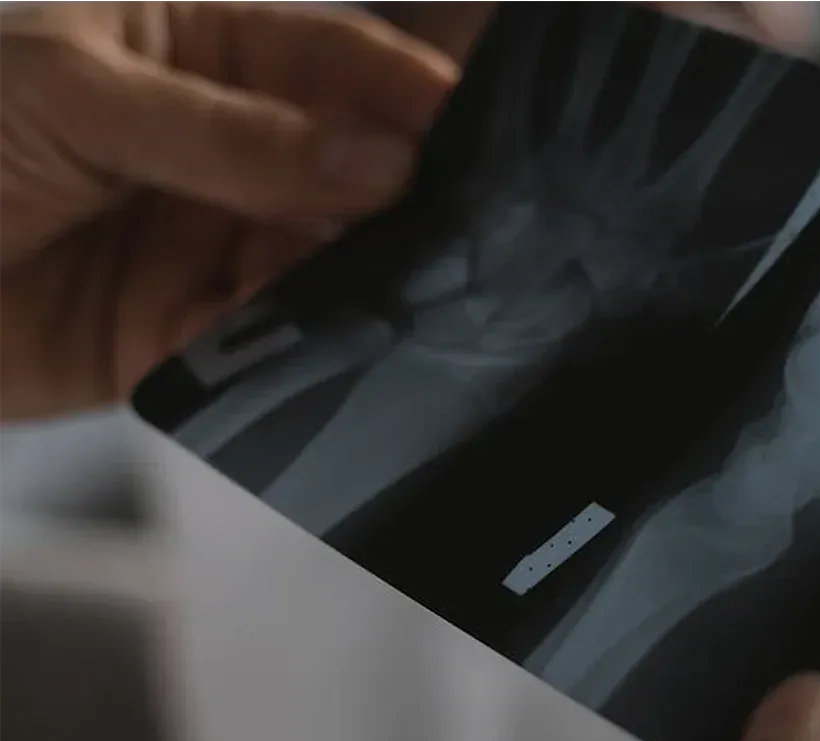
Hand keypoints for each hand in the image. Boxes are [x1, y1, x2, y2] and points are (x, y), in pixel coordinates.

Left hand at [0, 0, 457, 418]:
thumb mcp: (80, 96)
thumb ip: (234, 134)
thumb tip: (377, 162)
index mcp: (199, 52)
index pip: (331, 59)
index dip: (404, 89)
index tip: (469, 127)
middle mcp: (220, 149)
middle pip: (343, 169)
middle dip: (395, 196)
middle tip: (450, 223)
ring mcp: (206, 239)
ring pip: (315, 258)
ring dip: (351, 275)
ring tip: (387, 287)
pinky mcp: (183, 329)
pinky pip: (261, 334)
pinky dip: (286, 339)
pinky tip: (299, 333)